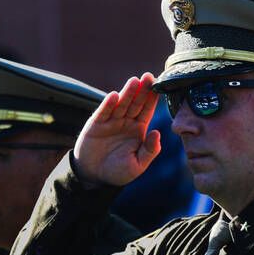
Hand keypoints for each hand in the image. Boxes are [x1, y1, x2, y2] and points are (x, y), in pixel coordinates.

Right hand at [72, 73, 161, 187]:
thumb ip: (149, 151)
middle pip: (135, 103)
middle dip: (142, 90)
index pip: (147, 110)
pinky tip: (114, 96)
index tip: (159, 86)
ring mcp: (111, 121)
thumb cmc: (118, 172)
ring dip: (127, 93)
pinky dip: (108, 104)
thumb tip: (158, 133)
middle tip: (149, 77)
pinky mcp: (96, 124)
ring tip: (134, 82)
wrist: (94, 177)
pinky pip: (103, 112)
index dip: (152, 99)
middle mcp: (126, 122)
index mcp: (138, 129)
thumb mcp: (137, 165)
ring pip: (121, 104)